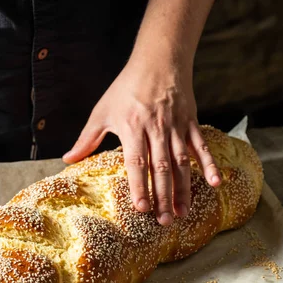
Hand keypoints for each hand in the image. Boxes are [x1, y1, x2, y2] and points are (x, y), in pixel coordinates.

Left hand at [63, 61, 220, 225]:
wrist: (158, 60)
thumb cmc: (126, 87)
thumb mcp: (102, 111)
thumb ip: (87, 139)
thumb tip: (67, 160)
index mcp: (132, 127)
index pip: (136, 162)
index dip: (139, 186)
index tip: (141, 208)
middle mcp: (156, 129)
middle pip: (161, 168)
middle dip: (163, 196)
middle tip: (164, 222)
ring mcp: (176, 126)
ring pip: (181, 162)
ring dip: (183, 189)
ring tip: (182, 212)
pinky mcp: (191, 122)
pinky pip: (201, 147)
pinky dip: (208, 164)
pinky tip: (215, 183)